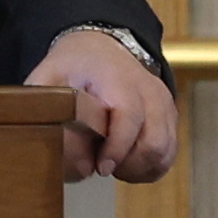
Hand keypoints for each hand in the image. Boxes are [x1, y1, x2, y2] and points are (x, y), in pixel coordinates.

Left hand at [28, 30, 180, 181]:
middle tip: (103, 166)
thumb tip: (82, 165)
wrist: (101, 50)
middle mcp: (148, 90)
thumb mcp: (49, 81)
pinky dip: (149, 167)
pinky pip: (168, 153)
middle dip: (128, 165)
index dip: (118, 148)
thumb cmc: (74, 69)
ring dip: (139, 168)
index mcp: (118, 78)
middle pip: (154, 141)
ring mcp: (162, 103)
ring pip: (164, 152)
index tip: (102, 168)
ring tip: (114, 164)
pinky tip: (127, 164)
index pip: (129, 116)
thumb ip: (53, 118)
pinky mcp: (169, 116)